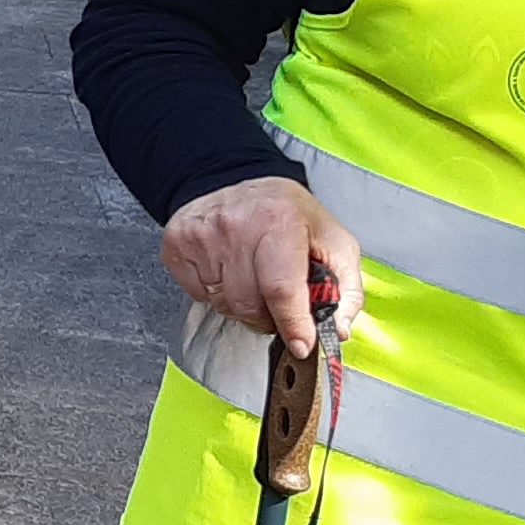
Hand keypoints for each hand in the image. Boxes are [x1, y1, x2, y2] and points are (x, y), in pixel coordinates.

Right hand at [163, 175, 365, 352]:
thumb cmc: (286, 214)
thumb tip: (337, 329)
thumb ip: (346, 288)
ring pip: (223, 304)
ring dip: (243, 305)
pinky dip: (217, 293)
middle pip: (250, 304)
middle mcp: (235, 226)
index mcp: (279, 221)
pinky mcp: (177, 245)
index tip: (301, 345)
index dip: (293, 323)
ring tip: (253, 278)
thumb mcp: (333, 241)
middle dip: (269, 315)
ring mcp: (200, 236)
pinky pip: (198, 295)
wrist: (233, 179)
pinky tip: (228, 270)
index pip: (282, 288)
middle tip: (278, 301)